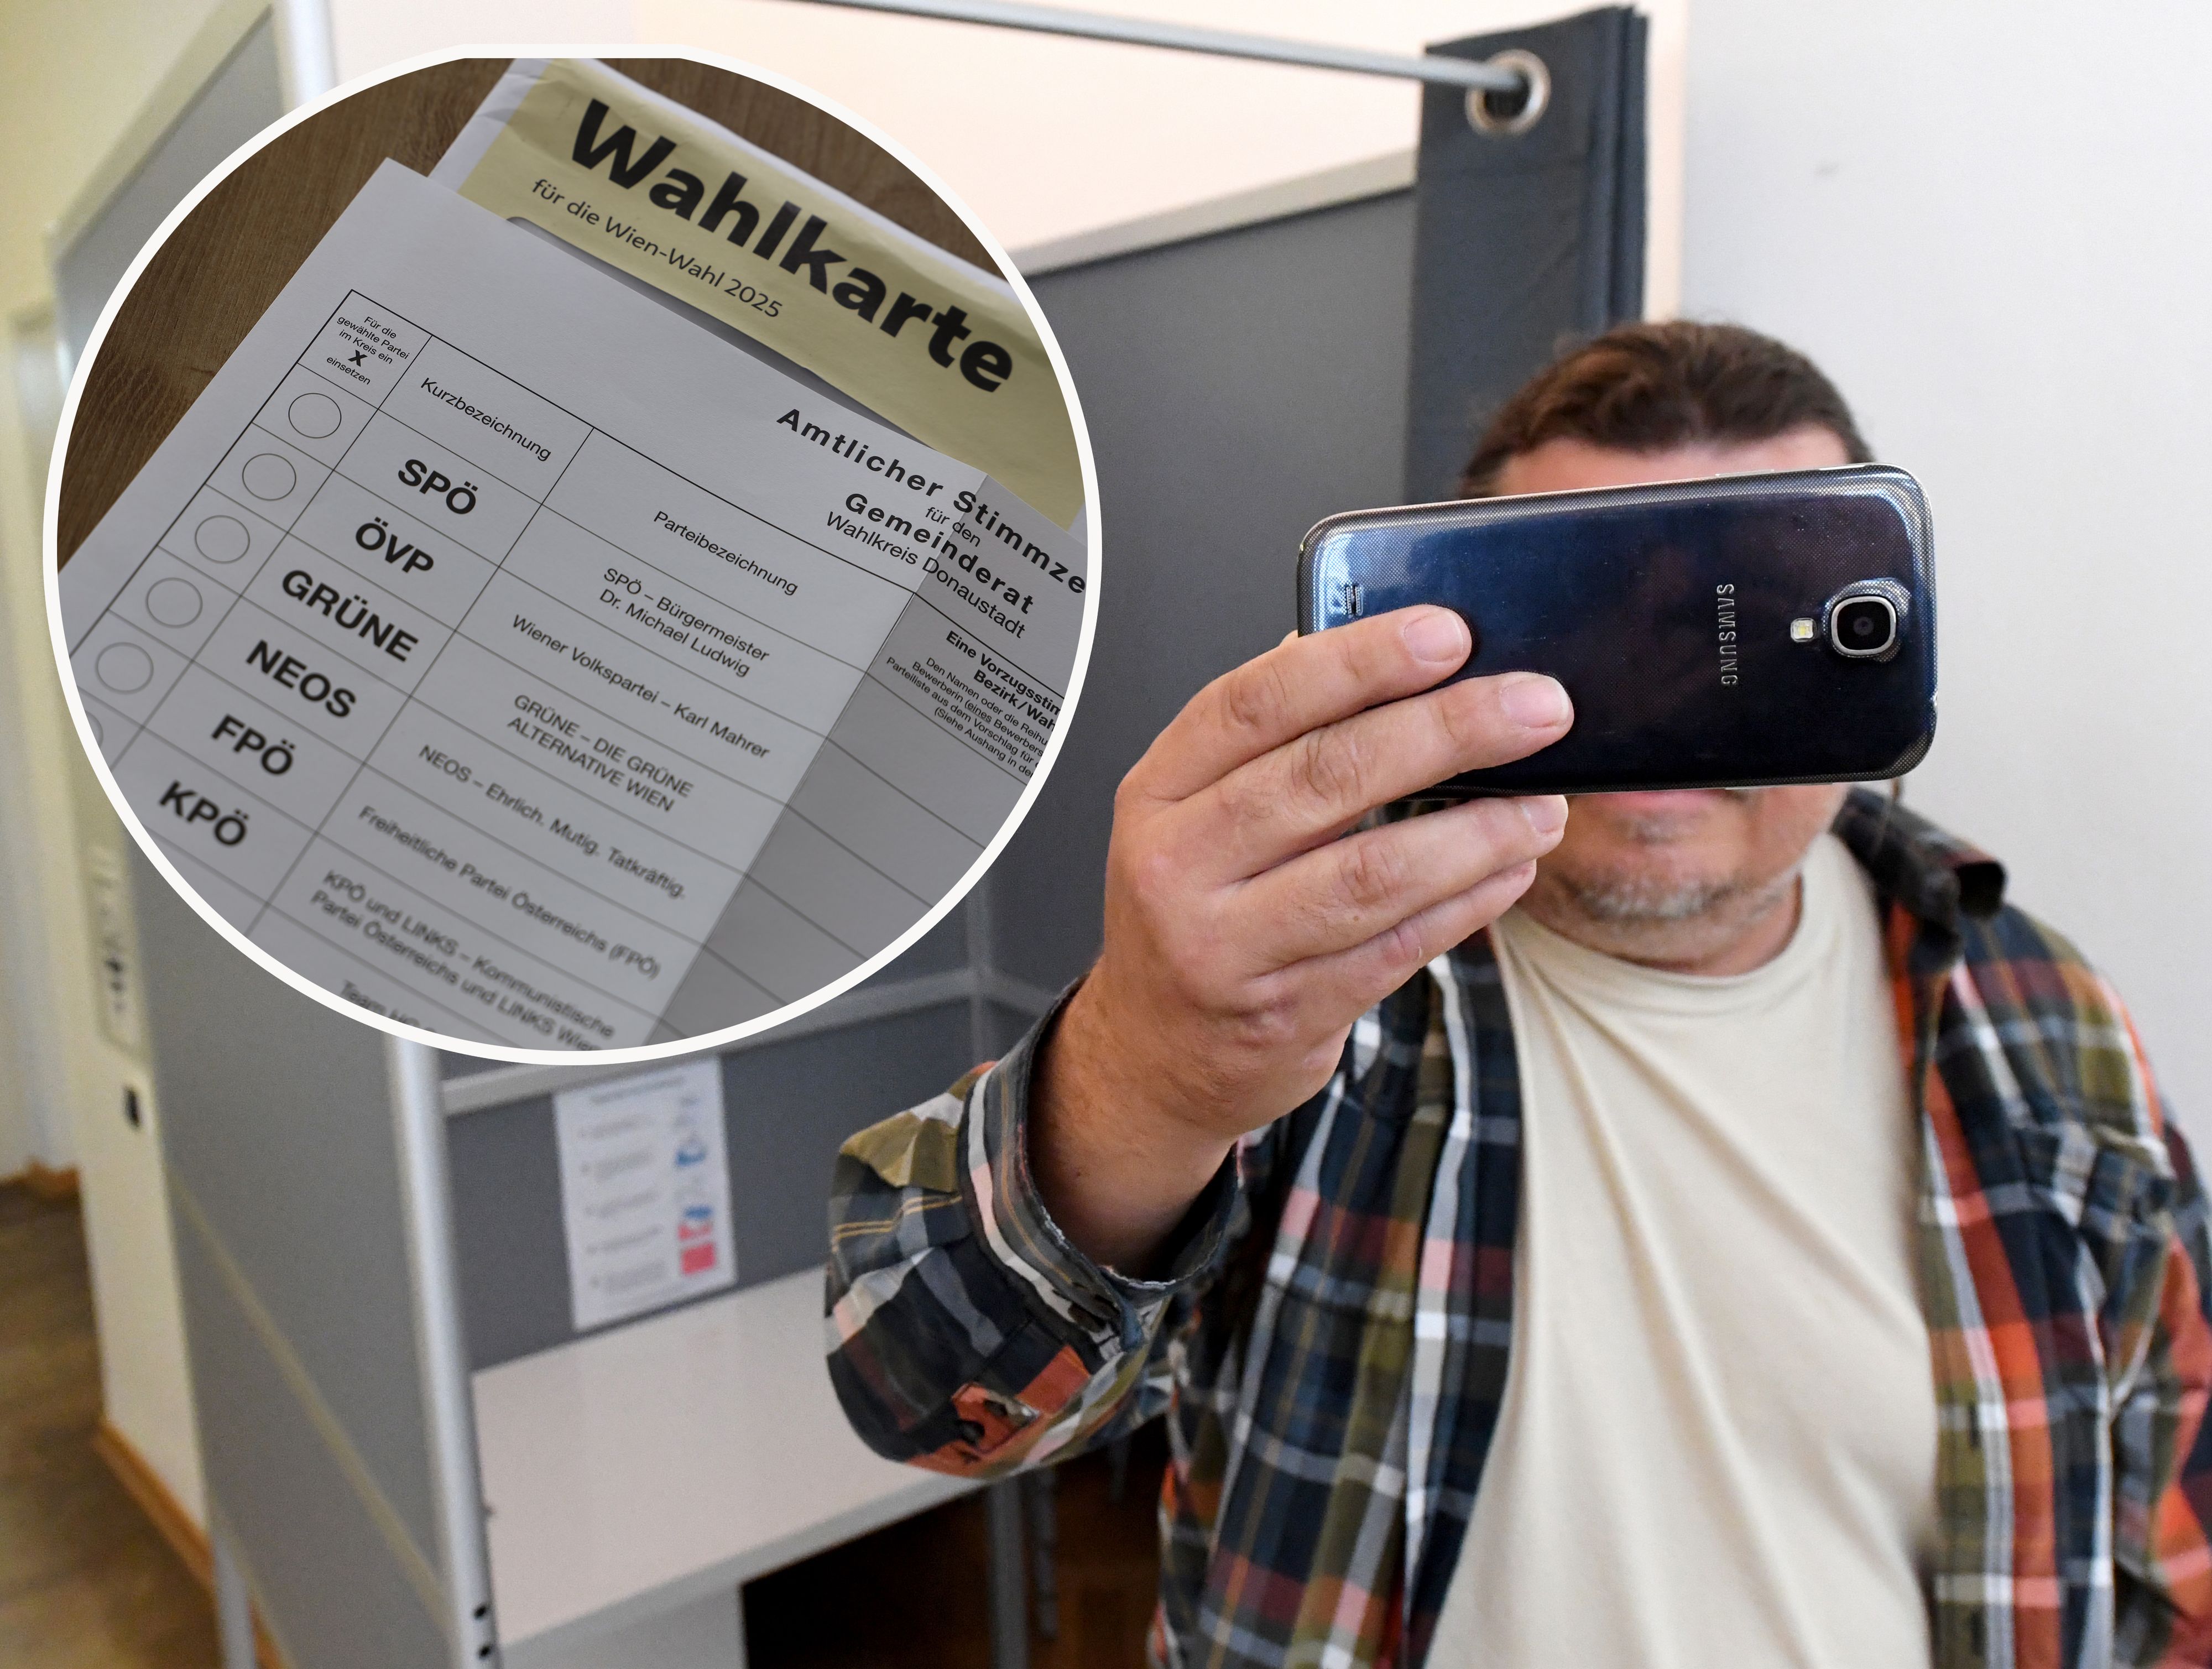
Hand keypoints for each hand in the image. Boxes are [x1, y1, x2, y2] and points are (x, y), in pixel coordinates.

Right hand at [1032, 606, 1571, 1272]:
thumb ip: (1269, 740)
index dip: (1356, 662)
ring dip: (1476, 832)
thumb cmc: (1193, 910)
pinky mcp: (1287, 1014)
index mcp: (1158, 794)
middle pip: (1325, 778)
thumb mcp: (1195, 814)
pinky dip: (1467, 904)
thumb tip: (1370, 650)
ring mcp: (1228, 948)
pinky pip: (1397, 948)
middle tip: (1534, 706)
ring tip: (1542, 803)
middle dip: (1446, 732)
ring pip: (1371, 874)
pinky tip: (1511, 868)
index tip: (1446, 633)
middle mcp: (1179, 867)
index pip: (1254, 704)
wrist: (1154, 1053)